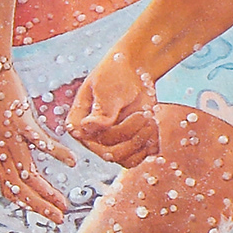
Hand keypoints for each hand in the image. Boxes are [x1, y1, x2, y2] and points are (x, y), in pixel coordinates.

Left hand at [0, 64, 81, 219]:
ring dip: (46, 193)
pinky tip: (72, 162)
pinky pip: (39, 143)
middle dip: (39, 208)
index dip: (25, 204)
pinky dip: (56, 154)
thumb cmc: (0, 102)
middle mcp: (2, 151)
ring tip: (63, 204)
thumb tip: (26, 164)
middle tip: (58, 219)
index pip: (9, 189)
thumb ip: (15, 149)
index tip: (43, 212)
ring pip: (27, 175)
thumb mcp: (6, 131)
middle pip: (19, 189)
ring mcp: (9, 138)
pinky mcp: (19, 121)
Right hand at [68, 49, 163, 163]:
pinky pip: (141, 157)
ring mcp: (110, 145)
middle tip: (145, 114)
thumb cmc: (115, 76)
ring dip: (143, 139)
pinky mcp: (129, 148)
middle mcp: (92, 139)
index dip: (114, 135)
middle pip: (112, 153)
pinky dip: (151, 143)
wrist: (134, 72)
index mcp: (79, 125)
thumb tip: (89, 127)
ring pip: (127, 160)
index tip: (135, 114)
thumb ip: (101, 110)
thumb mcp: (107, 90)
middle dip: (133, 135)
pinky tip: (153, 123)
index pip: (91, 140)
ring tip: (149, 116)